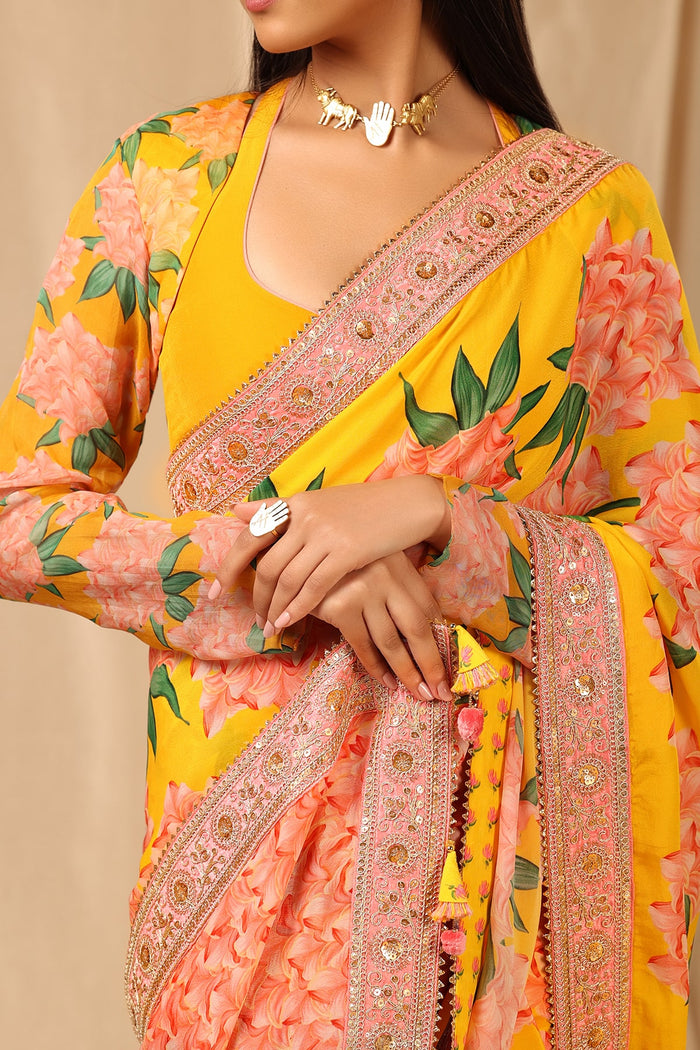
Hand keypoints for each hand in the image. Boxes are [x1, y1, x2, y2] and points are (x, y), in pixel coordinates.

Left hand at [211, 477, 450, 634]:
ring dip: (275, 609)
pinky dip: (298, 608)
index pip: (250, 535)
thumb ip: (280, 510)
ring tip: (271, 627)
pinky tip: (290, 622)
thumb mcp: (318, 502)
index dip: (229, 565)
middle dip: (257, 598)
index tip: (216, 590)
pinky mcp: (346, 552)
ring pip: (287, 579)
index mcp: (295, 504)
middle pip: (267, 565)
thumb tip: (236, 511)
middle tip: (254, 620)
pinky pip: (314, 586)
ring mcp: (325, 534)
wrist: (407, 503)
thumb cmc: (363, 507)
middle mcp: (305, 517)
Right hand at [311, 551, 451, 702]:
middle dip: (432, 664)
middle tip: (442, 691)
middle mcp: (386, 578)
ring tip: (421, 693)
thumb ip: (394, 590)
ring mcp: (364, 592)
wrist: (298, 554)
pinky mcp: (341, 607)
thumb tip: (422, 633)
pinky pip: (364, 646)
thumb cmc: (339, 566)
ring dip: (408, 673)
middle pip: (418, 629)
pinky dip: (377, 668)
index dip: (442, 638)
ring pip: (392, 643)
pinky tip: (388, 682)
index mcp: (400, 566)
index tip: (449, 662)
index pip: (428, 608)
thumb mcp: (375, 567)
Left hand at [363, 101, 394, 146]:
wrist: (377, 144)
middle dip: (381, 108)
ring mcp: (384, 123)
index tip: (376, 104)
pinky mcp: (388, 126)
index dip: (375, 109)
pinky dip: (391, 114)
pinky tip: (391, 110)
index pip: (374, 114)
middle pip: (380, 113)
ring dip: (386, 110)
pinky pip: (390, 119)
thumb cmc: (372, 139)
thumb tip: (365, 118)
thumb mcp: (368, 132)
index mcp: (373, 122)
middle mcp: (379, 121)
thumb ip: (367, 124)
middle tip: (382, 102)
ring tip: (387, 104)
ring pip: (385, 115)